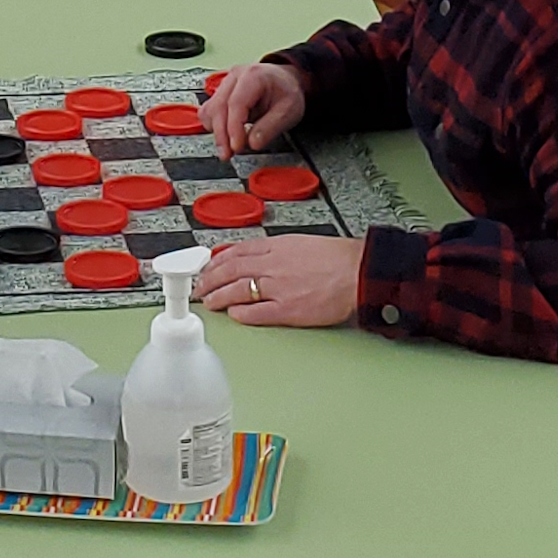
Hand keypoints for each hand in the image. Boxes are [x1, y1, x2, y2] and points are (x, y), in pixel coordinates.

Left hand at [198, 233, 366, 327]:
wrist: (357, 272)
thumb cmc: (335, 258)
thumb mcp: (298, 242)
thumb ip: (274, 249)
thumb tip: (253, 255)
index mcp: (276, 246)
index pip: (236, 252)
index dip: (216, 261)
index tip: (206, 268)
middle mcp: (273, 265)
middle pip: (231, 270)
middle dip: (210, 279)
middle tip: (200, 287)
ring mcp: (279, 288)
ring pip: (239, 290)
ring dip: (220, 296)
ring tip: (210, 302)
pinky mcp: (289, 309)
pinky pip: (258, 312)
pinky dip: (242, 313)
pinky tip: (233, 314)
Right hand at [203, 60, 305, 154]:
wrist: (285, 81)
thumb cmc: (287, 92)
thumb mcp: (289, 111)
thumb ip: (270, 128)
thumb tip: (253, 143)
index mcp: (253, 76)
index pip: (236, 103)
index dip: (234, 128)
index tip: (237, 147)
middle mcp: (235, 77)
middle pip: (218, 107)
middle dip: (222, 135)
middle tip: (229, 154)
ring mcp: (225, 84)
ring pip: (210, 110)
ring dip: (216, 132)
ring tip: (228, 148)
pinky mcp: (220, 94)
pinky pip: (209, 111)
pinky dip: (214, 126)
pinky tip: (225, 136)